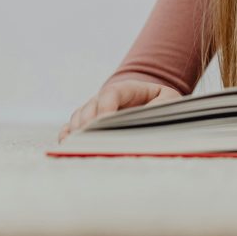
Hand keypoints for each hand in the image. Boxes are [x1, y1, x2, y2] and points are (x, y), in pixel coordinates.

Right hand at [58, 80, 181, 142]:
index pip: (113, 93)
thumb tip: (148, 120)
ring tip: (79, 145)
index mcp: (128, 89)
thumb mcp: (169, 101)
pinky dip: (68, 136)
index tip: (104, 121)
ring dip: (77, 131)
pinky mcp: (88, 125)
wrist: (157, 107)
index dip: (106, 106)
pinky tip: (68, 146)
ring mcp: (95, 111)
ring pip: (79, 117)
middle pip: (91, 106)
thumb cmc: (164, 105)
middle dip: (89, 122)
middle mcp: (107, 99)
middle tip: (89, 138)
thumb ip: (160, 106)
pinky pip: (71, 128)